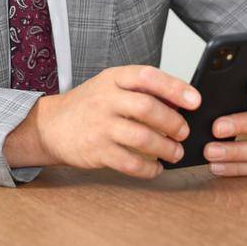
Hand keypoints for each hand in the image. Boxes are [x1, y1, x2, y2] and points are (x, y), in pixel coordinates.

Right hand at [33, 65, 199, 178]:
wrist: (51, 125)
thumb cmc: (89, 105)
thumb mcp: (111, 86)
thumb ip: (142, 91)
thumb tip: (180, 102)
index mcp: (113, 79)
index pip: (148, 76)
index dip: (175, 87)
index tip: (195, 100)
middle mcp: (106, 100)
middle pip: (148, 108)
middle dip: (173, 123)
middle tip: (184, 132)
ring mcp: (100, 127)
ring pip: (143, 138)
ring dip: (166, 148)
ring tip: (176, 152)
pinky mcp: (97, 152)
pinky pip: (131, 163)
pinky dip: (149, 169)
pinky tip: (156, 168)